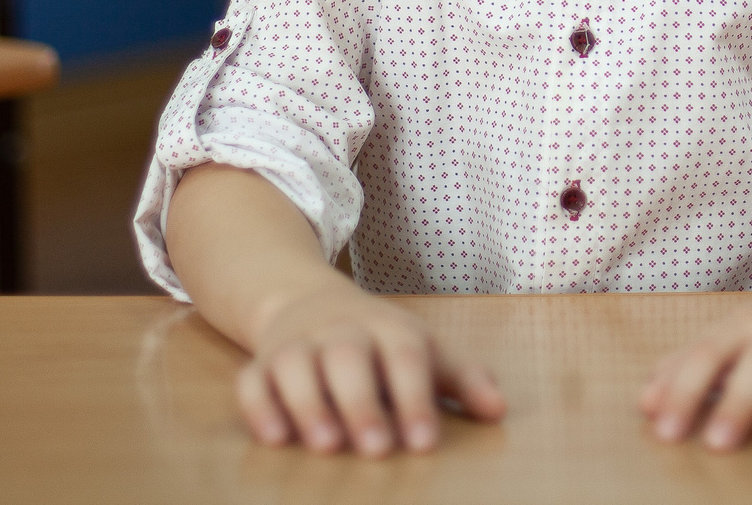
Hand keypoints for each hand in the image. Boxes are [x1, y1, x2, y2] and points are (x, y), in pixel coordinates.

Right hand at [234, 280, 505, 456]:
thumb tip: (499, 410)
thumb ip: (463, 380)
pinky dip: (259, 407)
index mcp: (389, 327)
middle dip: (362, 403)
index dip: (415, 399)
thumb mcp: (427, 350)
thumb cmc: (381, 341)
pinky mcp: (261, 362)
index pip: (406, 356)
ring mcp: (297, 344)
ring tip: (326, 446)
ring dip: (309, 404)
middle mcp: (341, 331)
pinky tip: (274, 438)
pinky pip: (252, 380)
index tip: (424, 444)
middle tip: (376, 450)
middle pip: (348, 356)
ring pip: (296, 365)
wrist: (309, 301)